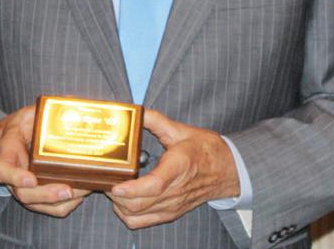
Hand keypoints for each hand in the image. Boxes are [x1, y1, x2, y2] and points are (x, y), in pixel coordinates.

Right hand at [0, 105, 90, 216]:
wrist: (5, 143)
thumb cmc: (18, 129)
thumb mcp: (27, 115)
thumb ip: (44, 111)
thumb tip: (71, 101)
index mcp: (7, 153)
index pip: (4, 169)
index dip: (15, 177)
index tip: (31, 179)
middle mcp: (13, 176)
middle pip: (24, 194)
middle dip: (47, 195)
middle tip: (67, 190)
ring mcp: (22, 188)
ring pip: (36, 204)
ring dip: (59, 202)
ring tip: (81, 192)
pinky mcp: (34, 195)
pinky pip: (46, 208)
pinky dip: (63, 206)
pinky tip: (79, 196)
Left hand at [106, 108, 240, 228]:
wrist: (227, 170)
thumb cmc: (205, 150)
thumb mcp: (182, 130)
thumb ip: (157, 120)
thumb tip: (137, 111)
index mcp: (178, 166)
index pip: (154, 185)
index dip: (132, 189)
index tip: (116, 185)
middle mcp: (175, 190)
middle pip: (139, 203)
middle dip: (116, 195)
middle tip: (106, 179)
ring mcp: (172, 205)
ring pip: (137, 214)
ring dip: (119, 204)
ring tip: (113, 187)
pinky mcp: (170, 213)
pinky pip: (142, 222)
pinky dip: (128, 215)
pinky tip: (124, 201)